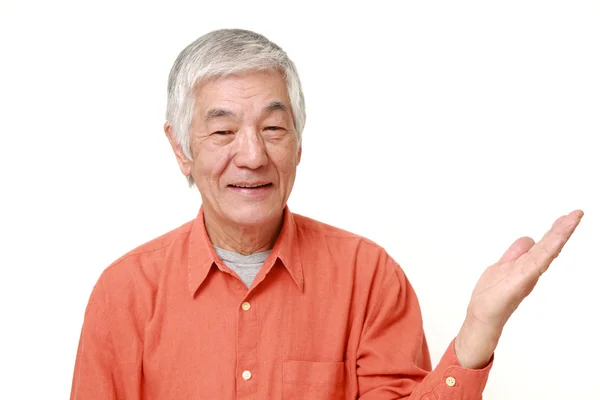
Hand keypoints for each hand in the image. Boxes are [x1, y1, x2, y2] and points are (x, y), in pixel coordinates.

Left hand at [455, 210, 583, 368]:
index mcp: (526, 263)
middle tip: (578, 213)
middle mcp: (530, 268)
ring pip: (547, 251)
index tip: (570, 215)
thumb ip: (516, 253)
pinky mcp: (521, 280)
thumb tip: (529, 240)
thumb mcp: (503, 265)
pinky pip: (537, 262)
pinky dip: (547, 250)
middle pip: (549, 245)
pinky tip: (556, 241)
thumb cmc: (492, 295)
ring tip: (573, 219)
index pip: (544, 243)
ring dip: (559, 234)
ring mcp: (527, 274)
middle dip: (563, 229)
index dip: (557, 230)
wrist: (483, 316)